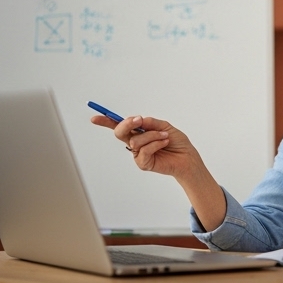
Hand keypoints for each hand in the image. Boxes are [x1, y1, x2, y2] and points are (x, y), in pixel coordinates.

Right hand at [91, 114, 205, 180]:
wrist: (188, 158)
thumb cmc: (177, 142)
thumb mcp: (164, 126)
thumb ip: (150, 123)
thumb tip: (138, 119)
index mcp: (138, 132)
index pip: (119, 126)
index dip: (106, 121)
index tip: (95, 118)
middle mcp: (135, 142)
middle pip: (119, 132)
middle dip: (127, 124)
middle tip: (139, 120)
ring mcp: (138, 154)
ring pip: (135, 140)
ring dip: (152, 135)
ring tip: (165, 137)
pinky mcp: (143, 163)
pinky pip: (144, 150)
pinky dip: (156, 144)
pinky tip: (164, 143)